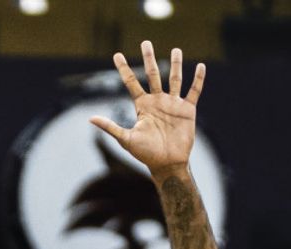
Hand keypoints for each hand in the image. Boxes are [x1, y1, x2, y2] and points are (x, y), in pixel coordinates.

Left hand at [89, 42, 205, 177]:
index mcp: (142, 106)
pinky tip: (200, 67)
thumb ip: (110, 127)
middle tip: (145, 42)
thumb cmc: (145, 154)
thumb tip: (90, 118)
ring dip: (176, 64)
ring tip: (176, 50)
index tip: (116, 56)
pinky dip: (198, 80)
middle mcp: (157, 101)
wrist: (166, 164)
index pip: (131, 83)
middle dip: (148, 58)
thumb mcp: (126, 139)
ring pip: (174, 78)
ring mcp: (173, 104)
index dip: (123, 69)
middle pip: (152, 74)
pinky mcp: (187, 109)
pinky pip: (194, 91)